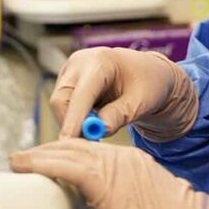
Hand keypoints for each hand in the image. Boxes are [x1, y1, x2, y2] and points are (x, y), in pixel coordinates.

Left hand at [12, 143, 208, 208]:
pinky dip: (40, 163)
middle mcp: (119, 156)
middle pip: (73, 145)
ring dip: (37, 155)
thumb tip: (98, 205)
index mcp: (130, 159)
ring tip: (17, 160)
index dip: (63, 153)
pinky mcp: (104, 180)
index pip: (89, 150)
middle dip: (46, 151)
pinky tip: (23, 166)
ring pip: (65, 151)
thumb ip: (119, 196)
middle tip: (23, 158)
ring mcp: (112, 165)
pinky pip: (64, 166)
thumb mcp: (144, 202)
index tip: (44, 160)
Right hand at [50, 48, 176, 138]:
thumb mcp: (140, 102)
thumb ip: (119, 115)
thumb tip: (98, 130)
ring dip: (73, 124)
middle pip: (61, 99)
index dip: (73, 120)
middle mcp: (80, 62)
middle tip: (88, 147)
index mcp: (100, 61)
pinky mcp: (66, 81)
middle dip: (70, 125)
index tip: (70, 143)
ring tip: (98, 132)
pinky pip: (63, 106)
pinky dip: (74, 119)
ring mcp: (70, 71)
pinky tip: (94, 123)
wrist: (148, 73)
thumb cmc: (147, 84)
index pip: (80, 94)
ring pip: (60, 105)